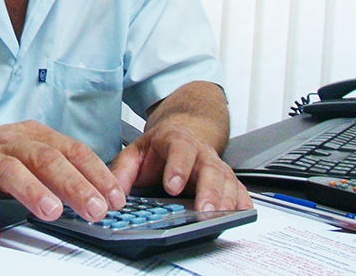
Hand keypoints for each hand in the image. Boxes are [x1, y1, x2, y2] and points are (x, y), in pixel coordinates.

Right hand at [0, 120, 126, 244]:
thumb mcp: (30, 156)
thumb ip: (60, 170)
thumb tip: (100, 194)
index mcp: (34, 136)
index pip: (71, 150)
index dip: (96, 173)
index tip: (115, 196)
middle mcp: (11, 143)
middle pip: (46, 158)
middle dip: (73, 184)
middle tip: (94, 208)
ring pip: (10, 170)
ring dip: (33, 191)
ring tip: (52, 212)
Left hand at [109, 121, 251, 211]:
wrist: (179, 138)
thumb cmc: (157, 149)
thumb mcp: (134, 153)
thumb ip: (122, 172)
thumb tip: (113, 195)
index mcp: (176, 140)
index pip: (180, 150)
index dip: (178, 167)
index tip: (172, 186)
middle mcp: (200, 152)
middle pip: (209, 168)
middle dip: (208, 190)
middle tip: (203, 210)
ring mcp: (215, 165)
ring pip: (226, 180)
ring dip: (225, 199)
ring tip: (220, 217)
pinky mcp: (226, 180)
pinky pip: (239, 190)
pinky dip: (242, 202)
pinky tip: (240, 213)